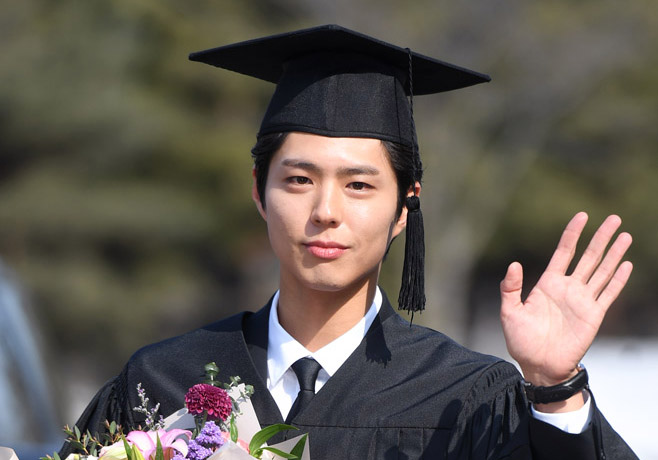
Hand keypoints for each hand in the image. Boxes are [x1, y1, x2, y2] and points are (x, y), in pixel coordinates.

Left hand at [500, 212, 632, 386]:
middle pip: (589, 256)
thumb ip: (510, 288)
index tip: (582, 216)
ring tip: (625, 236)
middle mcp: (568, 288)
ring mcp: (582, 301)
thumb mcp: (509, 312)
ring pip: (602, 271)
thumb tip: (514, 265)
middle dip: (601, 237)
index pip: (564, 252)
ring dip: (614, 254)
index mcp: (548, 283)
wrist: (539, 365)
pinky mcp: (594, 315)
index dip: (573, 234)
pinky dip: (618, 280)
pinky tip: (626, 265)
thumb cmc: (521, 340)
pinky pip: (609, 294)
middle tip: (614, 218)